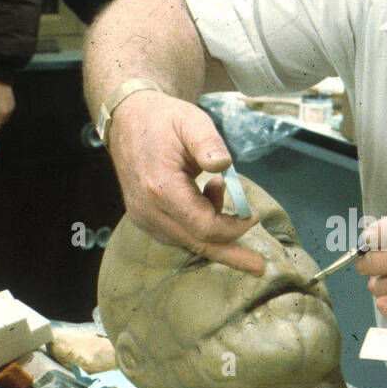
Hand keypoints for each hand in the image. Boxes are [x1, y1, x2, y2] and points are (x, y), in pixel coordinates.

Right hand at [107, 91, 264, 271]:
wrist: (127, 121)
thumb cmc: (163, 119)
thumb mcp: (191, 121)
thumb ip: (208, 142)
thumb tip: (224, 165)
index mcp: (161, 187)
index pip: (204, 226)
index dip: (233, 227)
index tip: (254, 215)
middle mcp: (149, 210)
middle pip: (197, 244)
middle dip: (231, 255)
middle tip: (259, 267)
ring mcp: (143, 218)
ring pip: (189, 241)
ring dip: (215, 228)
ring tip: (217, 188)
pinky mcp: (145, 220)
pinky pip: (179, 235)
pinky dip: (200, 226)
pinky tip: (205, 195)